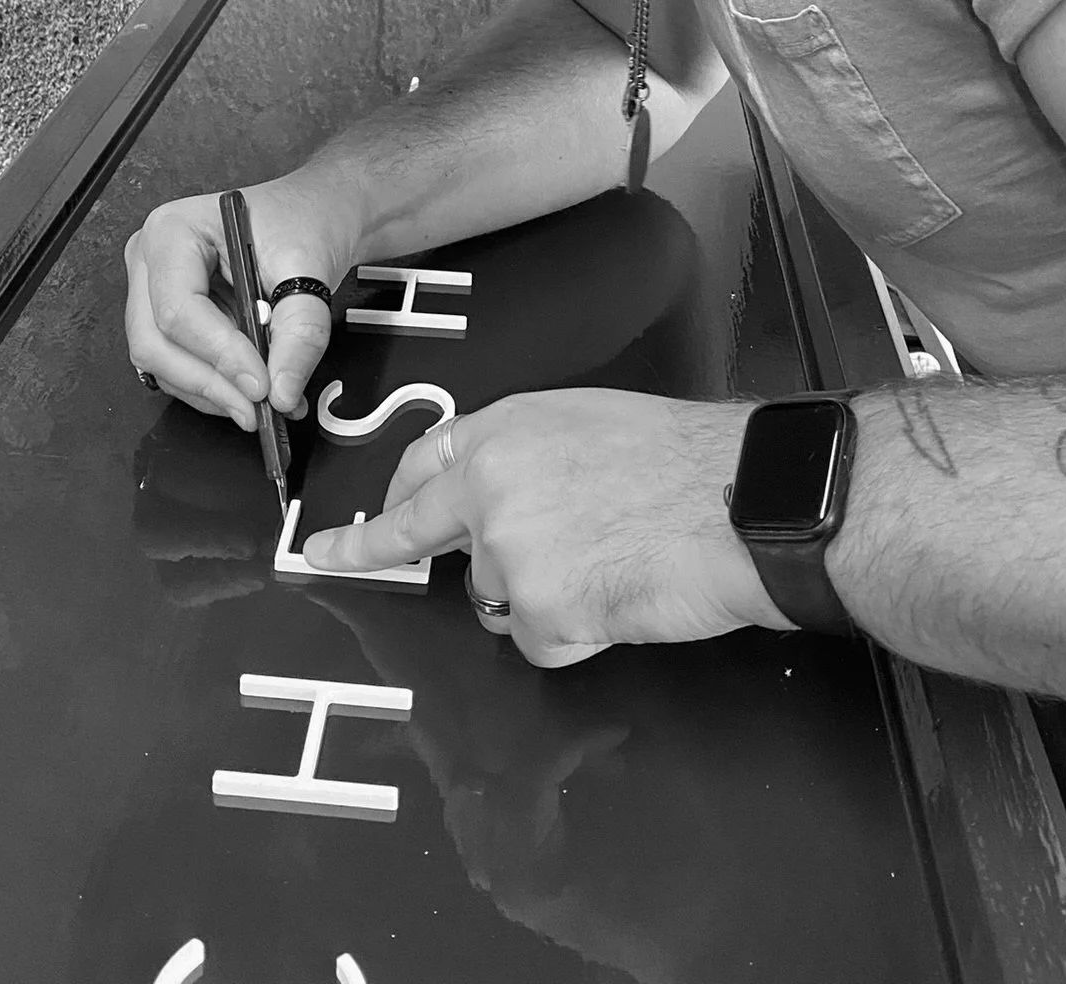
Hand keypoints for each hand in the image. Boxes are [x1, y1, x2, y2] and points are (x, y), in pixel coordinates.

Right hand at [124, 174, 356, 426]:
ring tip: (268, 400)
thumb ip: (299, 332)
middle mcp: (150, 261)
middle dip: (210, 383)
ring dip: (214, 392)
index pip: (178, 307)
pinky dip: (215, 388)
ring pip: (162, 364)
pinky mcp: (169, 322)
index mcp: (172, 230)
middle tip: (260, 406)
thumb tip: (281, 389)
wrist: (313, 215)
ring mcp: (153, 293)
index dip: (218, 354)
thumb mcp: (308, 267)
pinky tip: (252, 390)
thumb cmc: (302, 221)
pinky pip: (177, 368)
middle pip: (156, 342)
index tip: (260, 384)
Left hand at [302, 389, 795, 664]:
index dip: (388, 500)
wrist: (737, 500)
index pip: (420, 467)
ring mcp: (506, 551)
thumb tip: (501, 499)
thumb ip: (527, 458)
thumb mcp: (590, 424)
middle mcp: (489, 486)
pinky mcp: (536, 609)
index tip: (346, 521)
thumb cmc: (687, 460)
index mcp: (504, 431)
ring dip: (538, 598)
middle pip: (423, 536)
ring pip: (494, 598)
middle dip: (368, 552)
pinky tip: (618, 599)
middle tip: (328, 559)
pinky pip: (537, 641)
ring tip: (607, 565)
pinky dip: (573, 634)